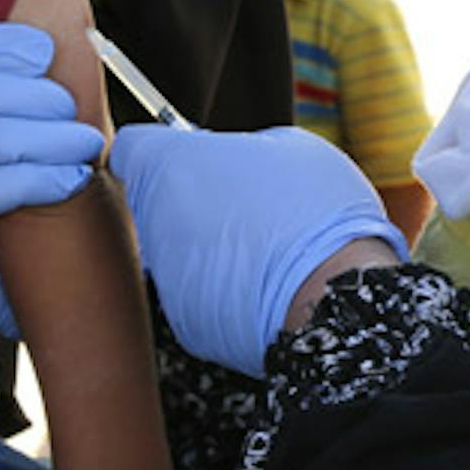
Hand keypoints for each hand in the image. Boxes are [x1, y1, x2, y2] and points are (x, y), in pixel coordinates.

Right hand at [0, 22, 105, 334]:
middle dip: (10, 90)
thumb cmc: (49, 178)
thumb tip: (75, 30)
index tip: (42, 50)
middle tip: (68, 105)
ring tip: (84, 145)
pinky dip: (27, 181)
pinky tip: (69, 181)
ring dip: (30, 137)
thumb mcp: (48, 119)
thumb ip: (45, 75)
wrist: (54, 268)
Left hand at [109, 123, 404, 374]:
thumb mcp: (293, 146)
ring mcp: (166, 277)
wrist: (336, 296)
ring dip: (214, 245)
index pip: (132, 148)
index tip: (195, 157)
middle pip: (160, 203)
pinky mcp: (187, 322)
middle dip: (196, 199)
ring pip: (183, 251)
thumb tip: (240, 158)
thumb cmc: (315, 210)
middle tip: (248, 202)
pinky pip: (204, 293)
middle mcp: (153, 222)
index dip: (165, 150)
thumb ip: (246, 146)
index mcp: (169, 166)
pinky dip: (228, 287)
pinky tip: (267, 285)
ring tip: (267, 247)